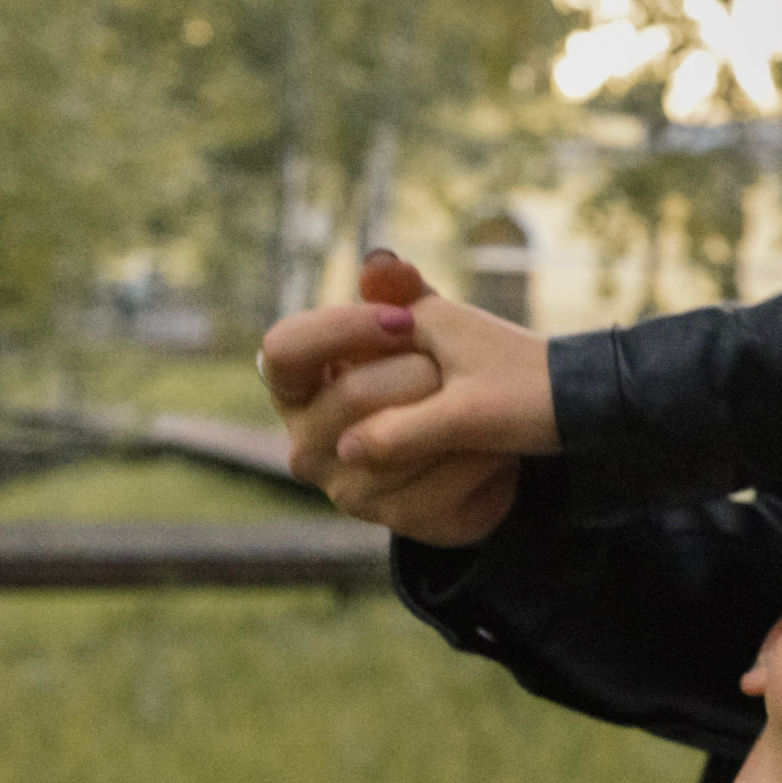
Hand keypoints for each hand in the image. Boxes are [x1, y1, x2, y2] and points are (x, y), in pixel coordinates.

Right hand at [258, 253, 552, 546]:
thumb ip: (401, 297)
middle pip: (352, 396)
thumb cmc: (445, 371)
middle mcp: (307, 445)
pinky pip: (441, 486)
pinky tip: (497, 448)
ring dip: (458, 416)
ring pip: (399, 446)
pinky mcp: (397, 522)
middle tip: (454, 369)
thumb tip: (380, 261)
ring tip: (483, 407)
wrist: (498, 441)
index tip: (403, 321)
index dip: (343, 329)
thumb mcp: (428, 327)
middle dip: (420, 372)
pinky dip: (483, 459)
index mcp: (298, 388)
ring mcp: (347, 490)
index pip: (282, 348)